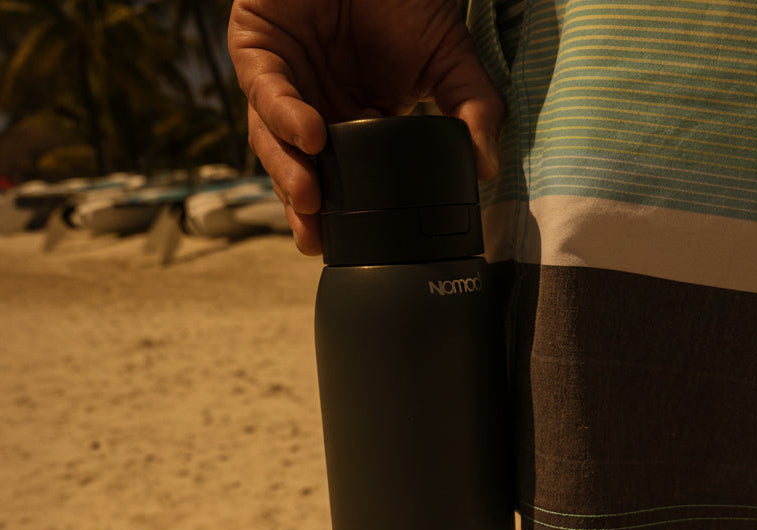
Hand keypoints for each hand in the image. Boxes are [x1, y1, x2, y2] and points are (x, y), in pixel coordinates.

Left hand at [228, 0, 503, 254]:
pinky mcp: (258, 46)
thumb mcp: (449, 62)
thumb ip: (471, 111)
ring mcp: (283, 79)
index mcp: (353, 122)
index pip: (340, 177)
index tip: (347, 247)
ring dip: (287, 171)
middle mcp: (314, 107)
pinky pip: (264, 89)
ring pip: (270, 139)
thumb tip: (488, 170)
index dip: (339, 212)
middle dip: (305, 207)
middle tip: (318, 240)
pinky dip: (284, 114)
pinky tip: (311, 135)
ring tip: (311, 200)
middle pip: (297, 168)